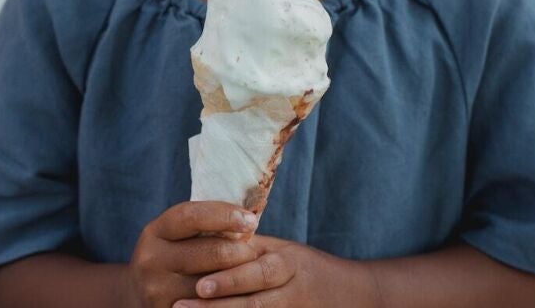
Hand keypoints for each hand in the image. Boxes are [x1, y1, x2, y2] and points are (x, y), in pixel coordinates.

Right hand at [126, 201, 261, 307]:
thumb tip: (247, 219)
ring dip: (239, 277)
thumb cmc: (175, 257)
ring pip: (215, 283)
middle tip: (256, 254)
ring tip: (250, 273)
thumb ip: (204, 226)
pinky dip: (228, 298)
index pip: (192, 216)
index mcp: (155, 232)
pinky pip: (210, 305)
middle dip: (242, 251)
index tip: (251, 219)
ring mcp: (158, 290)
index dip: (225, 215)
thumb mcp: (179, 236)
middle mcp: (151, 260)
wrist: (144, 294)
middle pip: (212, 251)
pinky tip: (237, 293)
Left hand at [174, 234, 381, 307]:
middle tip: (182, 306)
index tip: (199, 283)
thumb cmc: (305, 267)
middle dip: (219, 306)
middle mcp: (293, 290)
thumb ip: (247, 247)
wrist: (352, 294)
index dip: (230, 280)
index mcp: (288, 263)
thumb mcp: (281, 249)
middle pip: (255, 303)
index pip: (258, 272)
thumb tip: (205, 234)